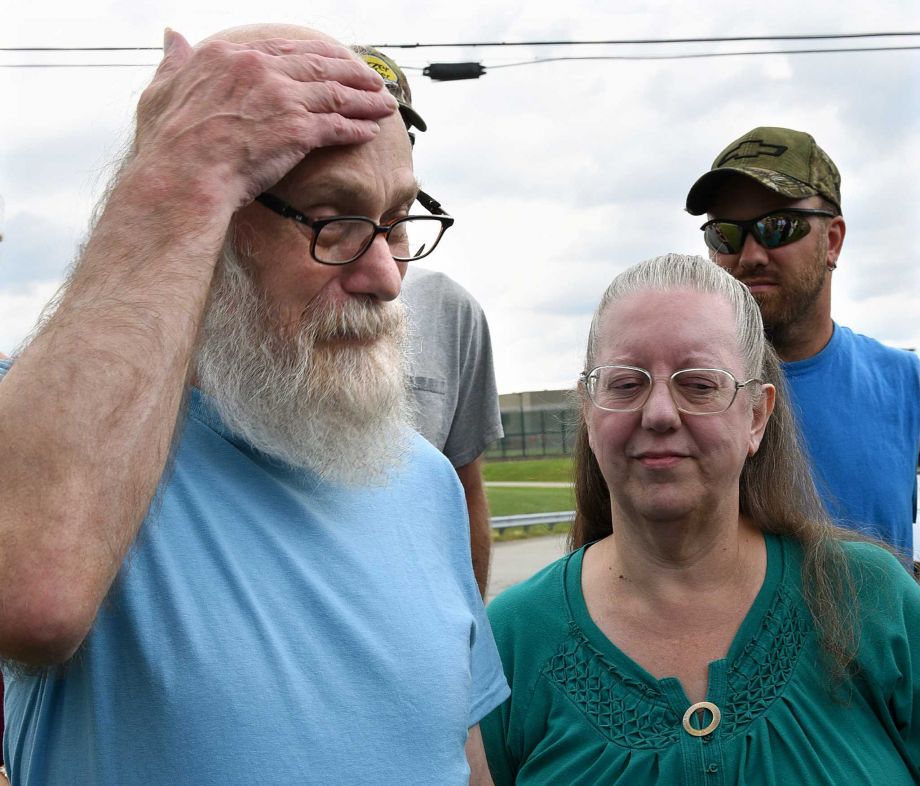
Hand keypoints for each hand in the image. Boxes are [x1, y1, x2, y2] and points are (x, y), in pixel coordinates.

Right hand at [133, 30, 397, 209]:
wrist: (184, 176)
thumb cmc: (168, 145)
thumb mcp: (161, 90)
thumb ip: (173, 62)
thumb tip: (172, 37)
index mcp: (230, 56)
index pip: (285, 49)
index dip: (316, 57)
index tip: (333, 62)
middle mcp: (260, 69)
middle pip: (320, 65)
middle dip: (352, 73)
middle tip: (374, 81)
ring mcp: (282, 97)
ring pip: (335, 93)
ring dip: (365, 100)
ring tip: (385, 105)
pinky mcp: (298, 129)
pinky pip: (337, 126)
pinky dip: (357, 128)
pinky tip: (372, 131)